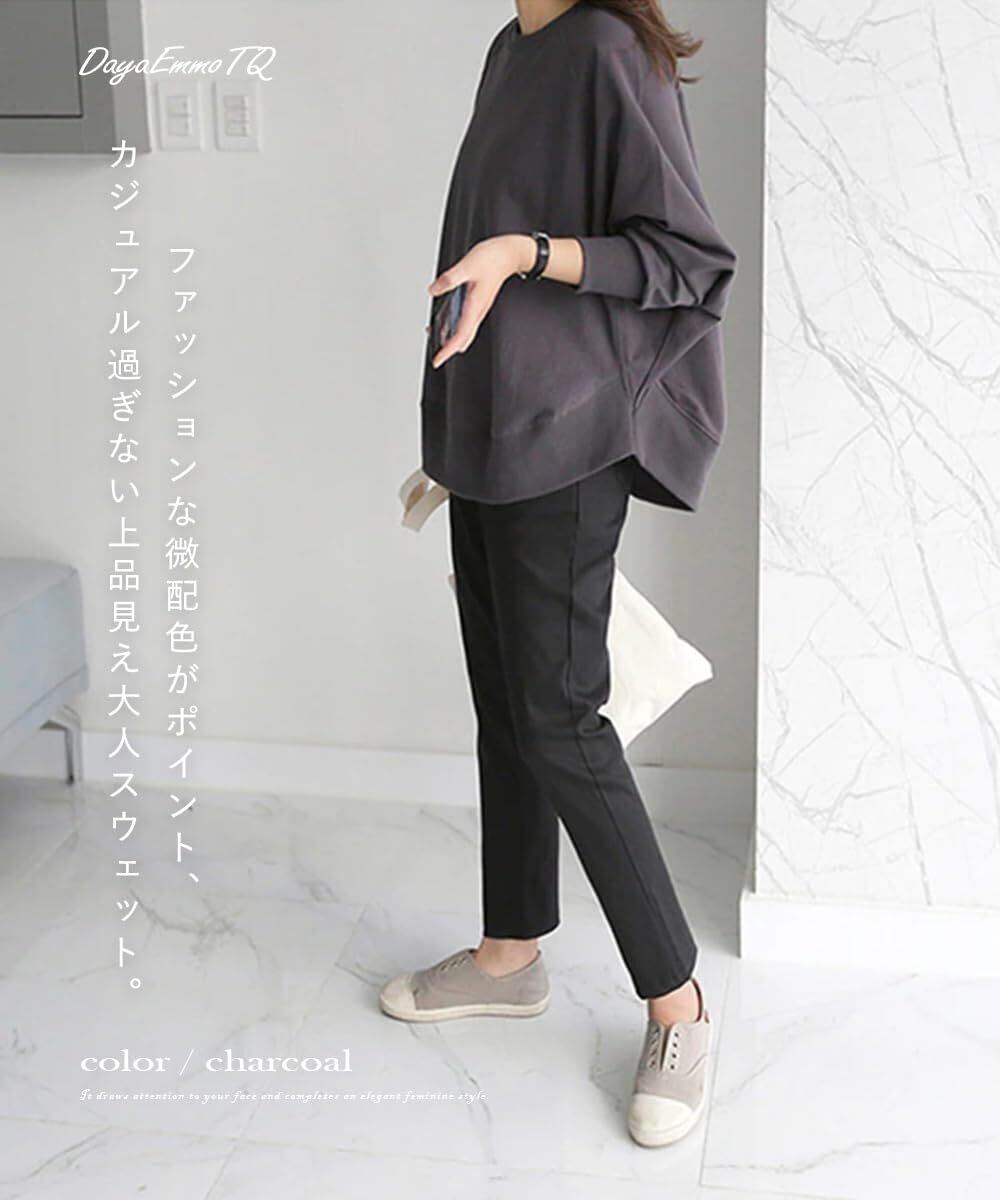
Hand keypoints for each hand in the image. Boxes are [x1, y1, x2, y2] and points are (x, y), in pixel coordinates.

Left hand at [427, 234, 533, 368]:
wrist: (510, 254)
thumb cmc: (493, 258)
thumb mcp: (468, 265)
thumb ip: (450, 279)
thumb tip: (434, 290)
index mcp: (475, 305)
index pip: (460, 335)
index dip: (448, 350)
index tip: (438, 360)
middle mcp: (477, 310)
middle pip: (462, 338)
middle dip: (448, 349)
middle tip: (436, 356)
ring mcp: (478, 307)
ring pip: (464, 331)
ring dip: (451, 338)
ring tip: (436, 340)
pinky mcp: (477, 302)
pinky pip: (465, 320)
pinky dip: (454, 326)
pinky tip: (445, 322)